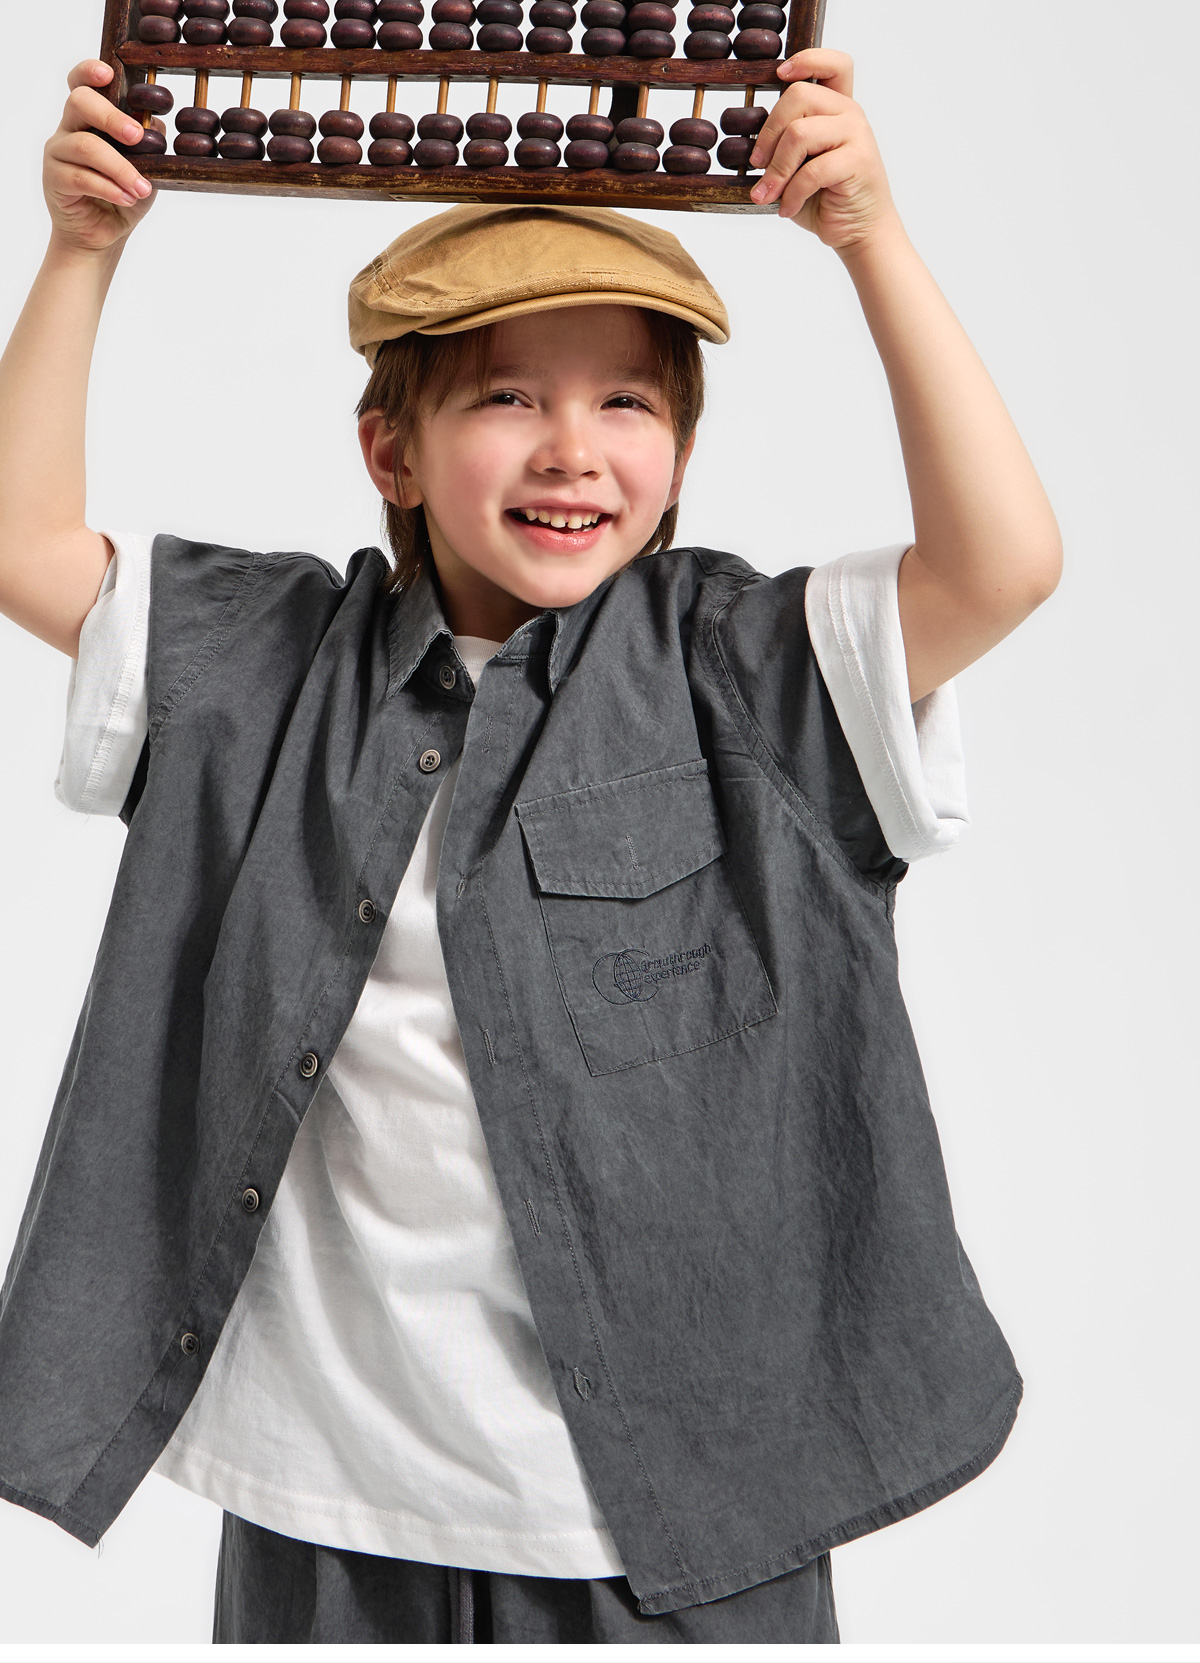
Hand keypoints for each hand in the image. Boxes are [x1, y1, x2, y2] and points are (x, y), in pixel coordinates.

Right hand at [44, 61, 156, 253]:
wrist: (104, 235)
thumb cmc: (122, 196)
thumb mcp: (146, 169)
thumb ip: (150, 145)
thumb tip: (158, 122)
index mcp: (90, 119)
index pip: (82, 84)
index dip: (89, 72)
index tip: (108, 73)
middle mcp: (70, 128)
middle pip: (80, 103)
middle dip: (111, 117)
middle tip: (138, 136)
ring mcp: (59, 152)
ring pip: (86, 146)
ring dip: (120, 167)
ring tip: (142, 188)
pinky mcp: (54, 179)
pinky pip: (81, 177)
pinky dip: (109, 188)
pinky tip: (127, 198)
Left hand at [749, 49, 900, 250]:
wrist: (857, 231)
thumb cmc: (824, 198)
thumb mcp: (797, 166)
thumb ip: (783, 145)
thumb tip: (745, 142)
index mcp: (836, 107)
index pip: (833, 63)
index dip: (806, 60)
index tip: (779, 75)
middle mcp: (849, 113)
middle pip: (798, 95)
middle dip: (768, 133)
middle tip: (755, 164)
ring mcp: (857, 134)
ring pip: (799, 133)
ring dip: (775, 170)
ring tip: (766, 194)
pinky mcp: (859, 161)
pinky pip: (811, 170)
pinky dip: (792, 194)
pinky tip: (787, 209)